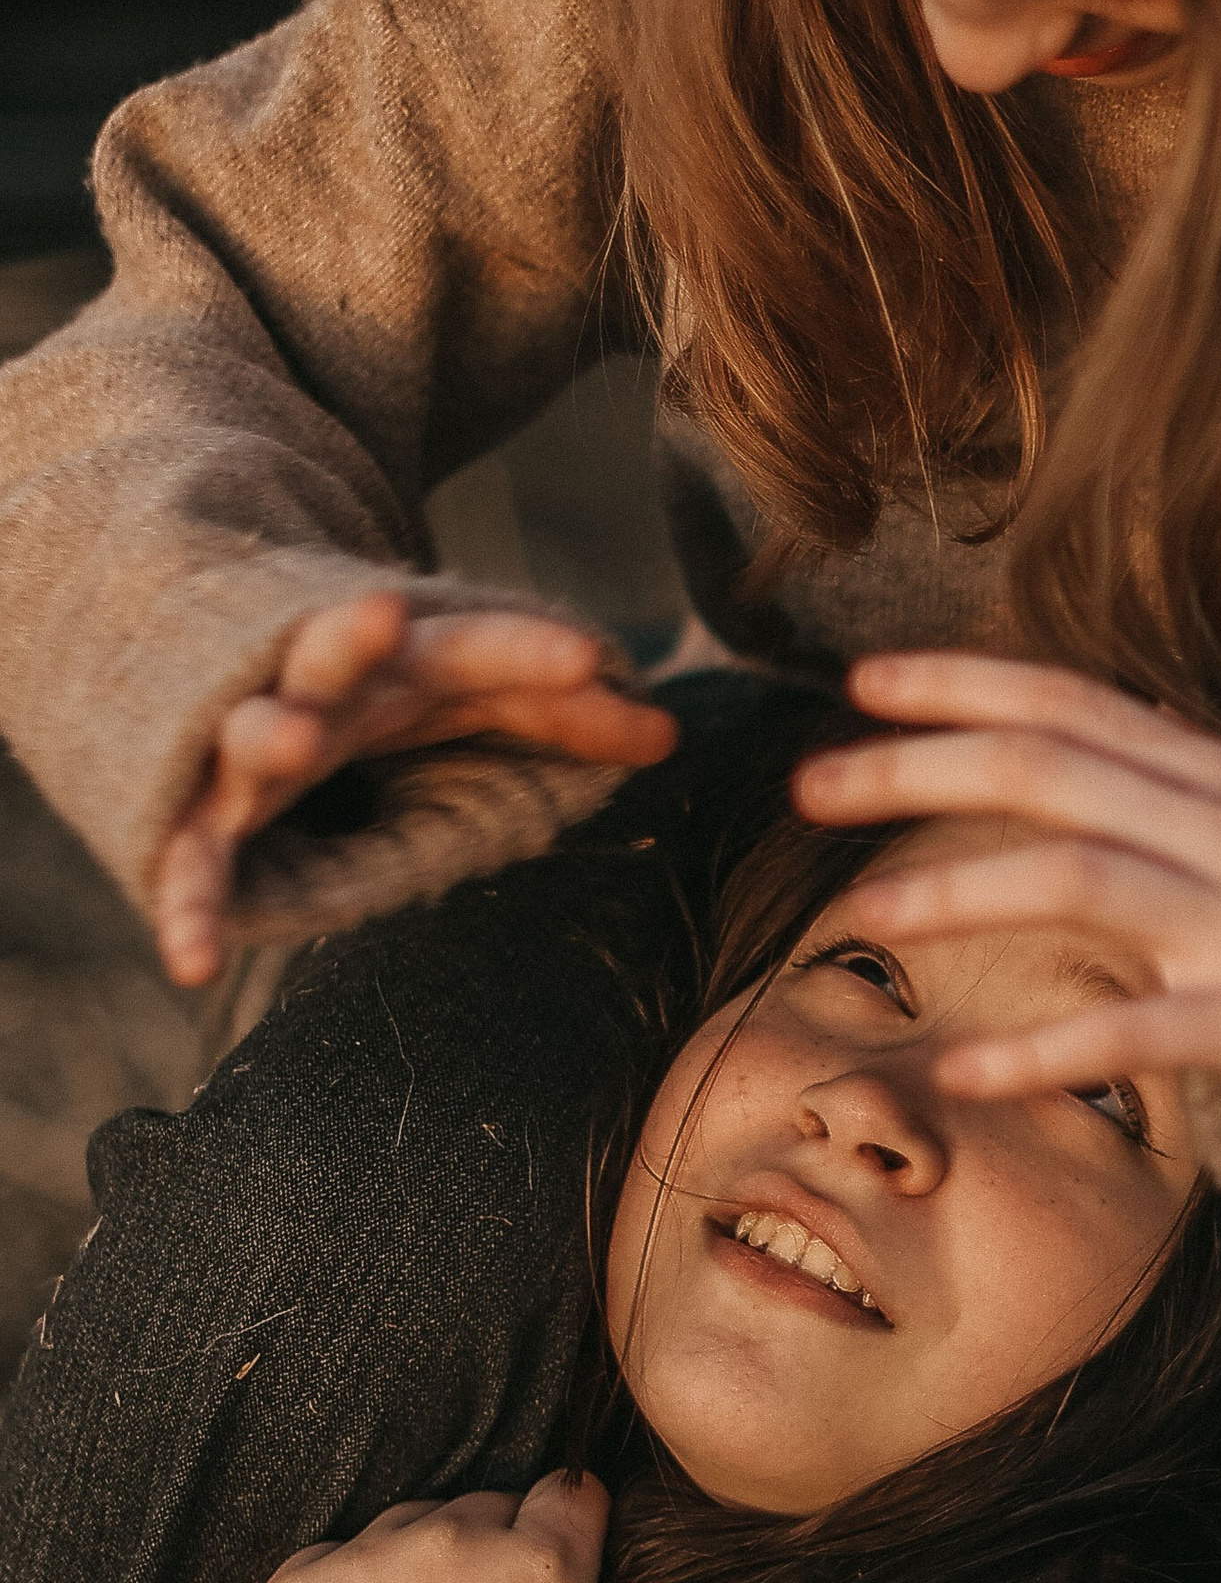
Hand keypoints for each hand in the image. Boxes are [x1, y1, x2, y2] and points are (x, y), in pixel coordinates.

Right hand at [154, 588, 678, 988]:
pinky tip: (191, 965)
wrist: (217, 672)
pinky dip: (188, 909)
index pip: (469, 647)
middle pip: (330, 653)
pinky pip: (189, 863)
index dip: (526, 651)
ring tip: (285, 742)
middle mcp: (318, 692)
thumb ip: (558, 711)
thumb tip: (670, 734)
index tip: (589, 659)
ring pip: (250, 735)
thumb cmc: (374, 695)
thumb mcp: (462, 693)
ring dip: (266, 734)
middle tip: (378, 616)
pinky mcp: (195, 818)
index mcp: (394, 661)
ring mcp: (248, 751)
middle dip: (350, 635)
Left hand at [233, 1473, 654, 1582]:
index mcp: (544, 1567)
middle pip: (484, 1507)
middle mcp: (454, 1542)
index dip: (568, 1529)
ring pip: (404, 1528)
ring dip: (416, 1568)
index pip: (568, 1490)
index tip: (555, 1565)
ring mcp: (363, 1565)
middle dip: (491, 1552)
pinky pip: (328, 1562)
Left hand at [792, 654, 1220, 1099]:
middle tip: (812, 786)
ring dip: (954, 889)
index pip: (1075, 703)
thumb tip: (1130, 724)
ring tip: (859, 915)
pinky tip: (960, 1070)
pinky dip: (1039, 1050)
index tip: (864, 681)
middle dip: (918, 769)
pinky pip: (1132, 1031)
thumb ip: (1202, 781)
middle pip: (1048, 771)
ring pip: (1075, 877)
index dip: (965, 683)